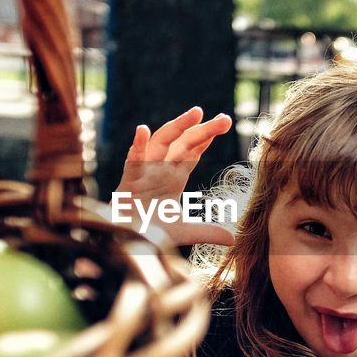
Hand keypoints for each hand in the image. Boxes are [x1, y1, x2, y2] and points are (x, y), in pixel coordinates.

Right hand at [114, 107, 233, 246]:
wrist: (124, 242)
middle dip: (203, 129)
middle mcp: (161, 169)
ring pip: (161, 142)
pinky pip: (133, 160)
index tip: (225, 121)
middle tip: (225, 119)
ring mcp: (145, 172)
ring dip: (177, 127)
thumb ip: (206, 232)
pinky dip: (137, 145)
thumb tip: (233, 239)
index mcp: (174, 176)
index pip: (193, 151)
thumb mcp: (184, 232)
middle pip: (184, 142)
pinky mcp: (128, 181)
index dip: (207, 136)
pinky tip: (142, 130)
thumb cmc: (149, 231)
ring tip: (195, 113)